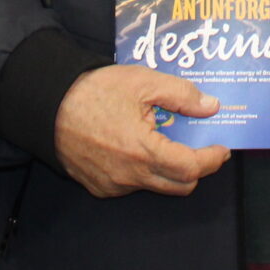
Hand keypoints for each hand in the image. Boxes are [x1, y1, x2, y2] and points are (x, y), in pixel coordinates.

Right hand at [52, 65, 229, 197]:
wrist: (47, 106)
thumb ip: (181, 95)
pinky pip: (130, 185)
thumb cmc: (94, 91)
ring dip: (167, 169)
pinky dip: (142, 171)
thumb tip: (210, 106)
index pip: (191, 169)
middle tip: (198, 146)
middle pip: (178, 186)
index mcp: (144, 152)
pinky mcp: (98, 187)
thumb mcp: (143, 81)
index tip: (221, 149)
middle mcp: (129, 177)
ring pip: (154, 186)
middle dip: (195, 169)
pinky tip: (134, 146)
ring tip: (162, 140)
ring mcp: (112, 185)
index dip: (211, 160)